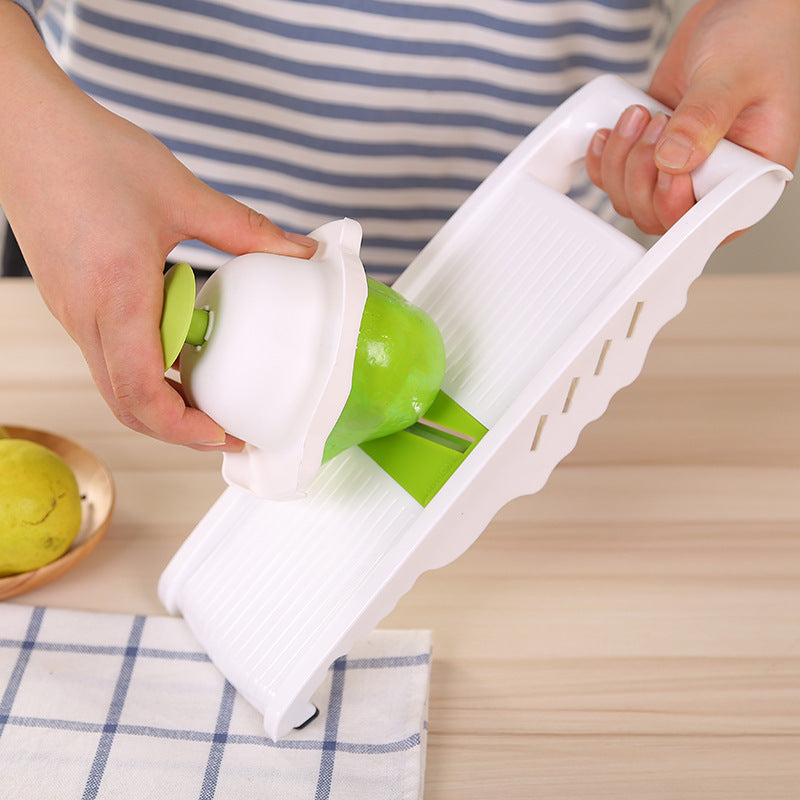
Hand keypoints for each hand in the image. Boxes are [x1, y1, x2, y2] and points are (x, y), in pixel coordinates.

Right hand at [0, 2, 316, 449]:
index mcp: (117, 295)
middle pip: (127, 404)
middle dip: (179, 428)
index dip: (185, 427)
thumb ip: (247, 231)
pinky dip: (145, 370)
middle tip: (226, 428)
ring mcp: (73, 313)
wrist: (21, 126)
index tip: (224, 434)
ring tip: (209, 394)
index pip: (142, 393)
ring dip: (162, 402)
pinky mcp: (70, 302)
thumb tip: (300, 253)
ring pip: (114, 384)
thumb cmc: (90, 154)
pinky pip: (108, 355)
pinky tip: (178, 351)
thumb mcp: (182, 194)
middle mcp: (87, 316)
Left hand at [585, 0, 799, 234]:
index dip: (678, 205)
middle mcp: (714, 181)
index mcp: (751, 175)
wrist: (735, 14)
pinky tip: (610, 132)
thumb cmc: (755, 39)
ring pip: (632, 201)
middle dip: (643, 174)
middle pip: (659, 216)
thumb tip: (673, 160)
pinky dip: (605, 160)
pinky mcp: (652, 157)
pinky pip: (616, 180)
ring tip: (638, 115)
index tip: (669, 169)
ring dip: (622, 162)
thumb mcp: (734, 75)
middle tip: (655, 125)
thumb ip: (704, 119)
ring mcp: (680, 172)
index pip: (707, 222)